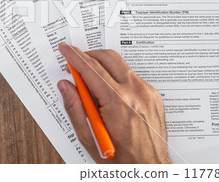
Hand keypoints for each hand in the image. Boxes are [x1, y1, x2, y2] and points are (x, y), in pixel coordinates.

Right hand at [58, 42, 170, 163]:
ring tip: (92, 80)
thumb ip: (75, 107)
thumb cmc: (121, 158)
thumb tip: (66, 86)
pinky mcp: (153, 95)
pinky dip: (117, 78)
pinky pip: (132, 76)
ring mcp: (147, 92)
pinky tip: (110, 91)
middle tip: (77, 62)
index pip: (90, 69)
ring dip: (104, 66)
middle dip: (89, 54)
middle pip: (108, 57)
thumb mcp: (89, 136)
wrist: (149, 168)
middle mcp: (135, 92)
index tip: (65, 49)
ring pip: (121, 64)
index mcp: (117, 102)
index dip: (74, 56)